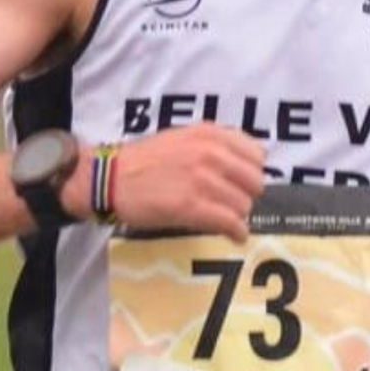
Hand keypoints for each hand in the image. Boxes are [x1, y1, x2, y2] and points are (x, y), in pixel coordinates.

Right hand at [65, 123, 265, 242]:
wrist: (112, 178)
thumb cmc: (146, 160)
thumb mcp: (183, 138)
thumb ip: (214, 146)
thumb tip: (245, 166)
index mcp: (210, 134)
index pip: (256, 154)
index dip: (251, 172)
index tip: (243, 183)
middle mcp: (210, 153)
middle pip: (254, 181)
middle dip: (246, 195)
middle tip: (233, 204)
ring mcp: (202, 179)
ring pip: (244, 204)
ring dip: (238, 215)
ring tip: (226, 219)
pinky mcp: (192, 206)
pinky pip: (230, 222)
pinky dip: (237, 232)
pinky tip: (234, 236)